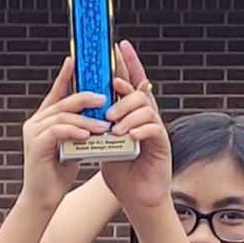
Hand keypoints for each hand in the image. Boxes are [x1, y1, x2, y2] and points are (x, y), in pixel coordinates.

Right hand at [22, 60, 105, 212]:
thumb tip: (99, 117)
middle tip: (104, 98)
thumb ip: (80, 129)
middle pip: (63, 102)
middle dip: (85, 98)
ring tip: (104, 125)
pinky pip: (58, 131)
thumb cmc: (58, 174)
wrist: (43, 199)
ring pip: (63, 116)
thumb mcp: (74, 146)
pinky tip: (88, 135)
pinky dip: (74, 131)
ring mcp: (34, 133)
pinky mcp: (36, 145)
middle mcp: (35, 123)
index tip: (74, 60)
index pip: (56, 93)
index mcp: (44, 121)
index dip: (64, 76)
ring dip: (86, 119)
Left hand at [97, 42, 168, 211]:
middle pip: (138, 89)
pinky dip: (139, 128)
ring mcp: (155, 128)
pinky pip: (153, 127)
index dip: (127, 62)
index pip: (130, 82)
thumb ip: (98, 123)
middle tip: (107, 101)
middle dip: (123, 90)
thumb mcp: (104, 142)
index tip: (119, 44)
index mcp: (131, 114)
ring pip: (145, 105)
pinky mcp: (162, 143)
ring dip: (127, 112)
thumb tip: (81, 104)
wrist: (136, 198)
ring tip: (112, 126)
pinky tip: (128, 136)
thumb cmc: (121, 172)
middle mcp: (146, 117)